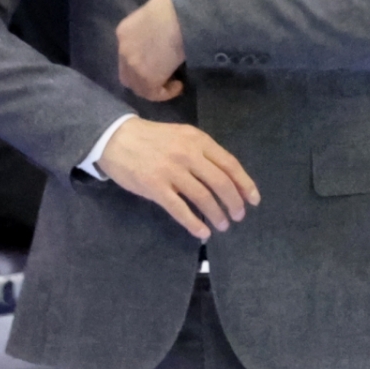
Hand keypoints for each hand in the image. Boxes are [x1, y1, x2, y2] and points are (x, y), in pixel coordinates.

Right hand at [96, 117, 259, 240]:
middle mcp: (188, 155)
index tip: (253, 200)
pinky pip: (179, 209)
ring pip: (203, 197)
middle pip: (220, 182)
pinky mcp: (155, 187)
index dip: (245, 184)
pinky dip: (194, 223)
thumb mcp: (182, 136)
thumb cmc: (153, 139)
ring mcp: (171, 171)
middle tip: (238, 216)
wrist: (116, 137)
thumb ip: (203, 153)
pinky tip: (202, 232)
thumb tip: (227, 177)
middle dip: (233, 202)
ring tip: (222, 226)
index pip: (229, 164)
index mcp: (198, 141)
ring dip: (216, 214)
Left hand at [116, 0, 185, 101]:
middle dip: (143, 80)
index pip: (127, 55)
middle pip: (127, 75)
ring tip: (174, 83)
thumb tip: (163, 38)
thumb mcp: (156, 14)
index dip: (142, 63)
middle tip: (164, 77)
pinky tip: (178, 86)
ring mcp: (133, 65)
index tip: (160, 63)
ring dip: (155, 88)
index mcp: (124, 32)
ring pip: (139, 87)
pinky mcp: (147, 78)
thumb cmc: (175, 6)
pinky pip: (154, 93)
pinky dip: (166, 93)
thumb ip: (153, 28)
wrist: (181, 13)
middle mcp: (123, 50)